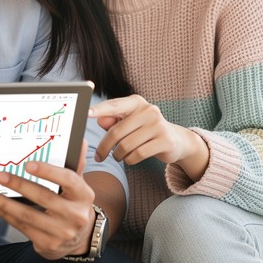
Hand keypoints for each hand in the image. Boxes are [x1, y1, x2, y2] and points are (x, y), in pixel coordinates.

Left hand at [0, 142, 96, 259]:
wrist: (80, 239)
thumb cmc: (73, 204)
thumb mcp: (78, 187)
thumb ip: (75, 165)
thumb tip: (79, 141)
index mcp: (84, 195)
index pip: (68, 180)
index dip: (48, 172)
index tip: (28, 164)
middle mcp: (76, 215)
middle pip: (44, 197)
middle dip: (19, 185)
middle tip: (0, 176)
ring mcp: (62, 232)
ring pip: (28, 215)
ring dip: (5, 203)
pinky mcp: (48, 244)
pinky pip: (22, 227)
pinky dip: (7, 215)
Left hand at [90, 96, 208, 179]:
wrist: (176, 141)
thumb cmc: (145, 130)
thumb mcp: (129, 123)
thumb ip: (113, 121)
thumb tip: (99, 120)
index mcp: (136, 102)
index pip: (114, 105)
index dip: (99, 109)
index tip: (86, 113)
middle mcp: (148, 110)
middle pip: (117, 132)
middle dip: (105, 147)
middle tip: (99, 156)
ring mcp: (158, 125)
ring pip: (126, 145)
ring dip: (118, 155)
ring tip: (118, 156)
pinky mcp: (165, 141)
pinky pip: (138, 154)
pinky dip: (130, 160)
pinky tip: (129, 159)